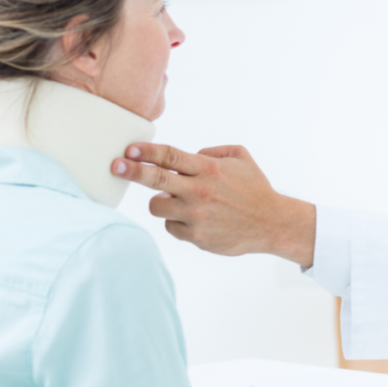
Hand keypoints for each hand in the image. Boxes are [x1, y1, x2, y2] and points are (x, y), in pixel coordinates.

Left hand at [112, 144, 315, 266]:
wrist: (271, 223)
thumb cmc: (255, 189)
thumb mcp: (241, 158)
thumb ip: (212, 152)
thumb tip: (190, 155)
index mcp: (209, 170)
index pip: (170, 157)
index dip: (147, 152)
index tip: (129, 149)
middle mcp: (200, 192)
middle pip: (156, 180)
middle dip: (132, 171)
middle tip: (115, 166)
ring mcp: (197, 216)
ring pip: (157, 207)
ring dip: (161, 202)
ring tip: (177, 200)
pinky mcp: (197, 236)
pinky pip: (172, 226)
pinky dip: (178, 221)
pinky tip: (196, 218)